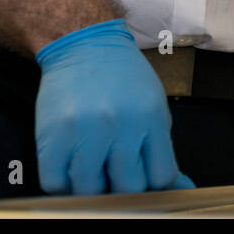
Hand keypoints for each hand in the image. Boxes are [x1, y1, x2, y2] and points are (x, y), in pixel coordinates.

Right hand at [34, 19, 196, 194]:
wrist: (83, 44)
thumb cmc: (124, 78)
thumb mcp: (154, 106)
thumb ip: (163, 149)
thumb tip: (182, 187)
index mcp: (151, 118)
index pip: (161, 176)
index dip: (154, 183)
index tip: (144, 176)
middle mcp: (120, 125)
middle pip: (128, 187)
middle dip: (123, 184)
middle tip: (115, 170)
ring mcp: (85, 130)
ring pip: (90, 189)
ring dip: (91, 184)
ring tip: (91, 164)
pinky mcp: (52, 135)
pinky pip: (54, 183)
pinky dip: (62, 182)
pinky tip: (69, 165)